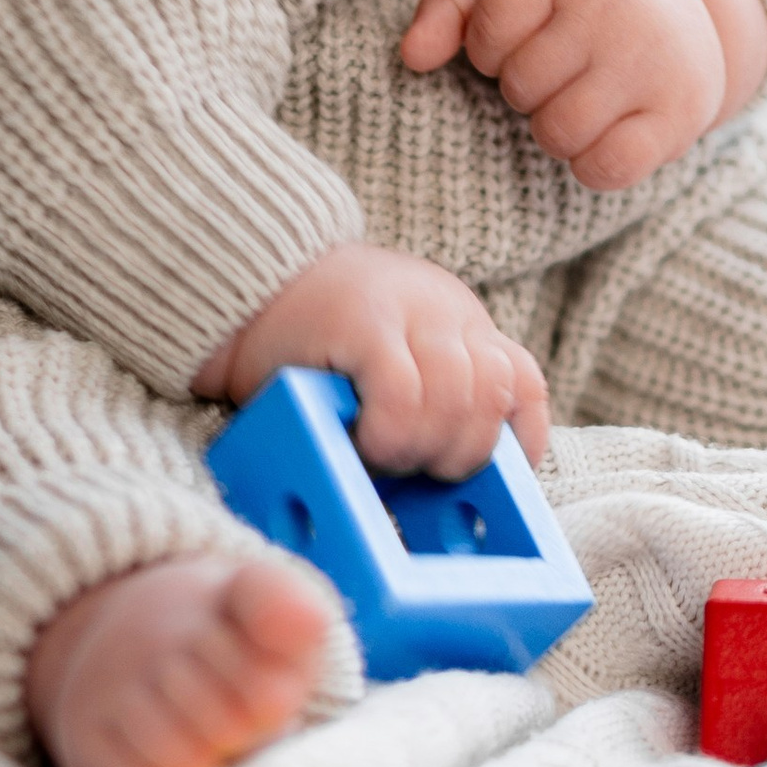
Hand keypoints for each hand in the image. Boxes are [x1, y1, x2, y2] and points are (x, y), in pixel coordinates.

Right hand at [192, 241, 547, 474]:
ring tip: (385, 457)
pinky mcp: (364, 322)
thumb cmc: (313, 343)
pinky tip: (365, 442)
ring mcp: (407, 310)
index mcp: (459, 322)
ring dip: (426, 445)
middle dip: (465, 450)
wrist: (244, 287)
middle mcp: (445, 309)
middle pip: (494, 391)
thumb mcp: (393, 358)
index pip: (522, 380)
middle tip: (419, 470)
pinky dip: (391, 431)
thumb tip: (464, 478)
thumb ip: (432, 393)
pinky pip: (403, 390)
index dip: (519, 437)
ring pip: (458, 394)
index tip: (494, 478)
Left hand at [400, 0, 766, 193]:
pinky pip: (606, 168)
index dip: (492, 47)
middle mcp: (616, 6)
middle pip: (522, 87)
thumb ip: (451, 10)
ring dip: (557, 127)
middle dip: (527, 87)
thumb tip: (410, 57)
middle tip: (561, 66)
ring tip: (580, 95)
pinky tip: (607, 130)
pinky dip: (594, 164)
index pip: (488, 34)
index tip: (526, 32)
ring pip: (559, 133)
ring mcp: (654, 61)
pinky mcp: (681, 113)